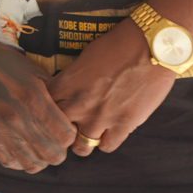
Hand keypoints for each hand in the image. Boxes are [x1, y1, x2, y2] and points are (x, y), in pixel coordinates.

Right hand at [0, 38, 77, 173]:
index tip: (66, 129)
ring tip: (38, 148)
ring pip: (32, 164)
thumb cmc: (3, 61)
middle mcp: (16, 117)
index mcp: (33, 98)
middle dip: (59, 150)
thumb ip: (53, 95)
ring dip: (40, 158)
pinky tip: (21, 149)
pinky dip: (19, 161)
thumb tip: (68, 114)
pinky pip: (8, 161)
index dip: (70, 134)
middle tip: (55, 141)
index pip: (65, 136)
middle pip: (52, 155)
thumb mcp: (34, 71)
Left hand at [49, 21, 175, 155]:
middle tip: (68, 129)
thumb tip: (65, 92)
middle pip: (57, 132)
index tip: (52, 113)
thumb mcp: (84, 58)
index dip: (46, 113)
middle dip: (61, 132)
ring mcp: (101, 117)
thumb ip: (71, 79)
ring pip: (81, 147)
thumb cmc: (117, 45)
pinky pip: (107, 147)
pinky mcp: (124, 125)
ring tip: (88, 134)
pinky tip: (109, 133)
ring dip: (83, 141)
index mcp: (66, 84)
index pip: (42, 108)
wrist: (150, 47)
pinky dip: (107, 142)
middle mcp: (79, 104)